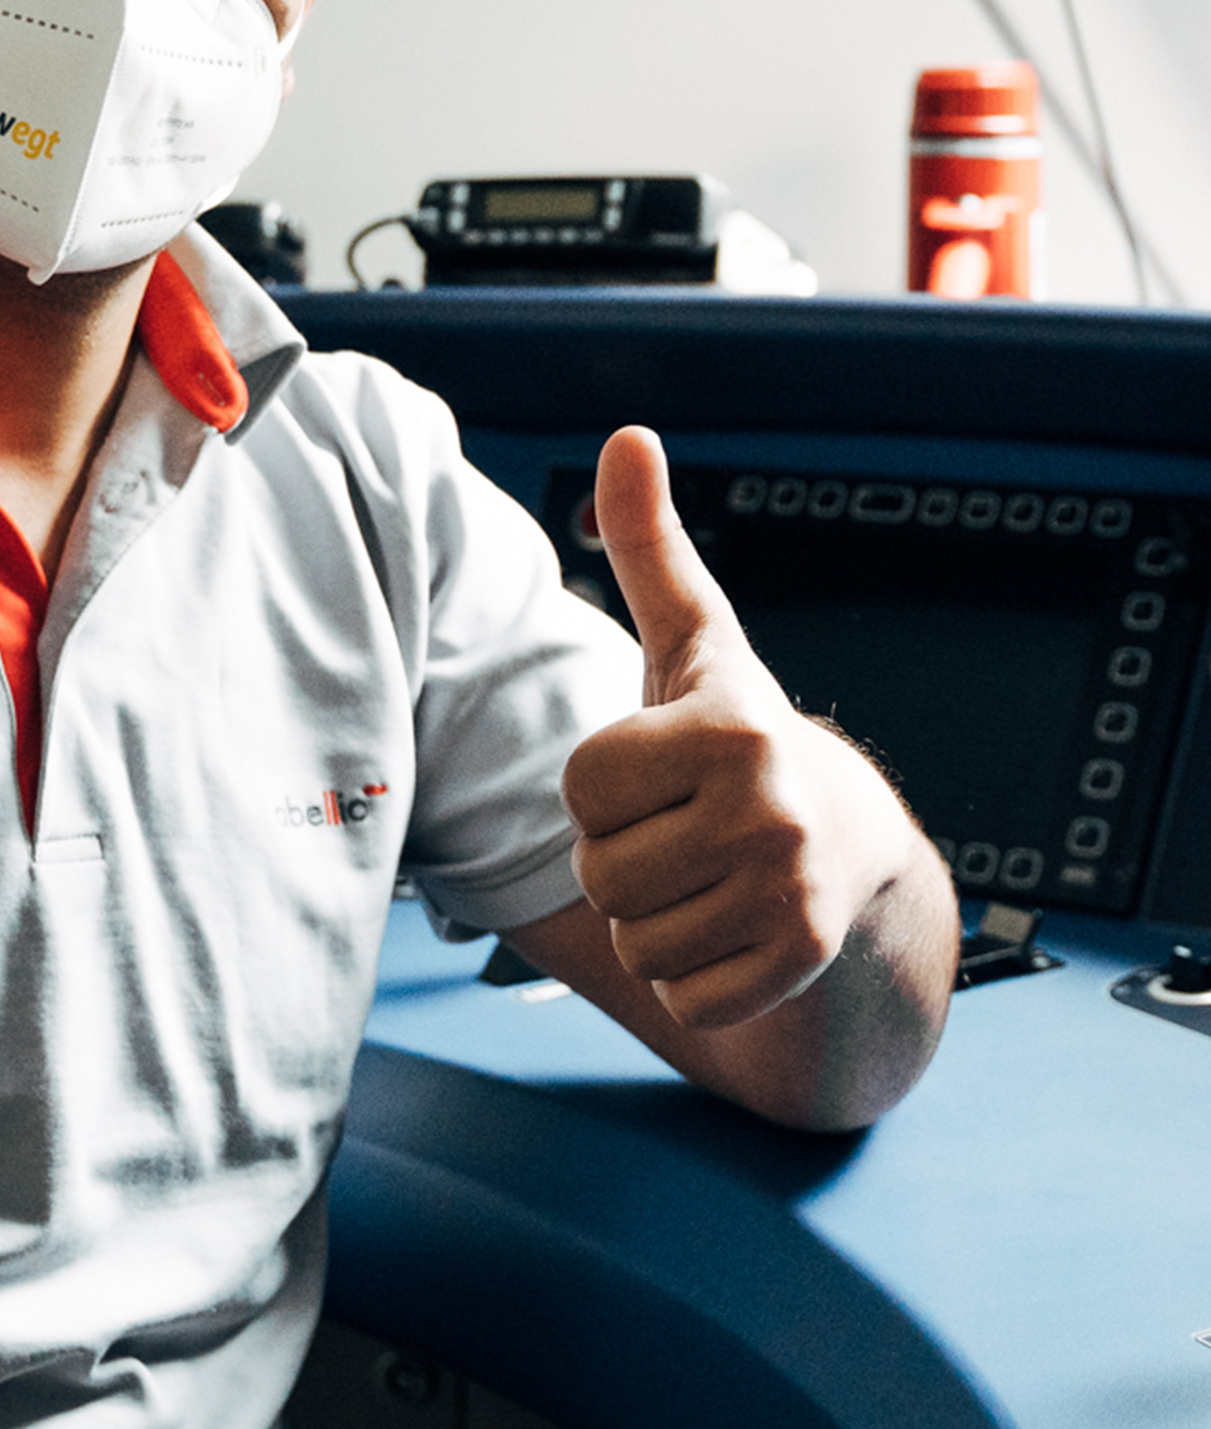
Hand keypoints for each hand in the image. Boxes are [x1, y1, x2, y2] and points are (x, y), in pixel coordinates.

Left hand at [564, 425, 923, 1030]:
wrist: (848, 842)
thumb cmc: (733, 736)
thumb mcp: (690, 640)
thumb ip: (648, 542)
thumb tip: (627, 434)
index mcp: (729, 727)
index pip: (581, 783)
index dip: (602, 786)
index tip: (658, 769)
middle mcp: (768, 809)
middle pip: (597, 869)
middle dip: (622, 857)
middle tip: (683, 830)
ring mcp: (790, 893)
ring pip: (632, 939)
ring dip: (652, 918)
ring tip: (707, 875)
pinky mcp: (799, 965)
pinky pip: (678, 994)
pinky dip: (691, 977)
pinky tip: (732, 928)